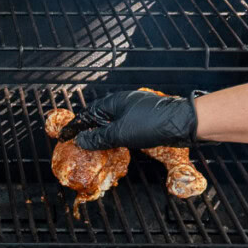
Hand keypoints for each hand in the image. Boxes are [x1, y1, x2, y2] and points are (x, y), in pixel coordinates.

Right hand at [61, 90, 200, 149]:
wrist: (183, 123)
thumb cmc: (152, 124)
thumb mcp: (120, 133)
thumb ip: (99, 138)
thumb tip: (81, 141)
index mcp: (115, 101)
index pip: (88, 113)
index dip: (75, 126)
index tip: (64, 136)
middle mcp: (124, 103)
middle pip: (99, 116)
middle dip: (87, 129)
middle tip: (76, 142)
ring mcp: (136, 110)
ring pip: (112, 122)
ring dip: (101, 133)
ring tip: (92, 146)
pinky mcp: (145, 119)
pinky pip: (123, 127)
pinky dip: (115, 135)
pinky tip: (115, 145)